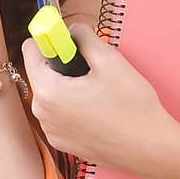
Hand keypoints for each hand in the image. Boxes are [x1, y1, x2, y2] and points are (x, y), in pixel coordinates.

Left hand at [20, 19, 173, 173]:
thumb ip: (84, 36)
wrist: (149, 148)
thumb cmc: (132, 107)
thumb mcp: (110, 60)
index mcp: (48, 90)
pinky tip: (97, 111)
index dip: (52, 39)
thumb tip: (73, 30)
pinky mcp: (62, 142)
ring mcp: (51, 131)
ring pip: (51, 93)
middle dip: (63, 64)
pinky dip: (72, 107)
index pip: (30, 49)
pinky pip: (59, 113)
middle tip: (93, 70)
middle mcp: (42, 113)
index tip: (70, 42)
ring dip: (68, 86)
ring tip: (98, 93)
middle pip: (41, 72)